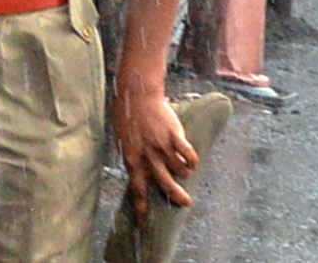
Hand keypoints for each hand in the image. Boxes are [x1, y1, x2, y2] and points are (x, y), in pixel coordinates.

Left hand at [111, 79, 199, 218]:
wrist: (137, 95)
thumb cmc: (128, 116)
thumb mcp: (125, 141)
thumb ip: (133, 157)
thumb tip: (138, 172)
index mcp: (132, 159)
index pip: (138, 189)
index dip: (142, 207)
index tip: (145, 223)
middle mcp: (148, 156)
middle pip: (165, 185)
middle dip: (177, 197)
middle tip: (186, 203)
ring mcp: (162, 146)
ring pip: (180, 170)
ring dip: (185, 173)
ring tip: (186, 171)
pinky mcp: (174, 135)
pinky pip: (188, 155)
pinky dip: (193, 161)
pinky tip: (193, 162)